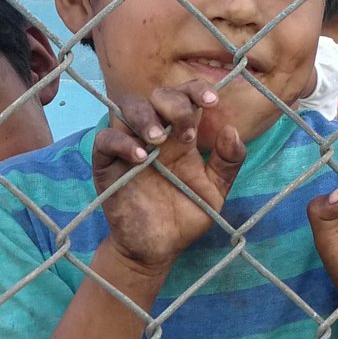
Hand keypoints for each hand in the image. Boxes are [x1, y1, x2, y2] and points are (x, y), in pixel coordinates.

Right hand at [92, 81, 247, 273]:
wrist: (158, 249)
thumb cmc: (185, 217)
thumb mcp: (216, 191)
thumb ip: (228, 162)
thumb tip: (231, 129)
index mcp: (181, 136)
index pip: (185, 96)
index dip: (196, 90)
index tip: (212, 101)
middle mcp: (155, 135)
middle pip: (158, 95)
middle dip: (175, 104)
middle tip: (187, 133)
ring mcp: (129, 147)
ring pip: (129, 109)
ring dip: (146, 117)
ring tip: (160, 139)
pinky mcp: (107, 166)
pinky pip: (105, 140)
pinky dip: (122, 142)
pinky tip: (141, 157)